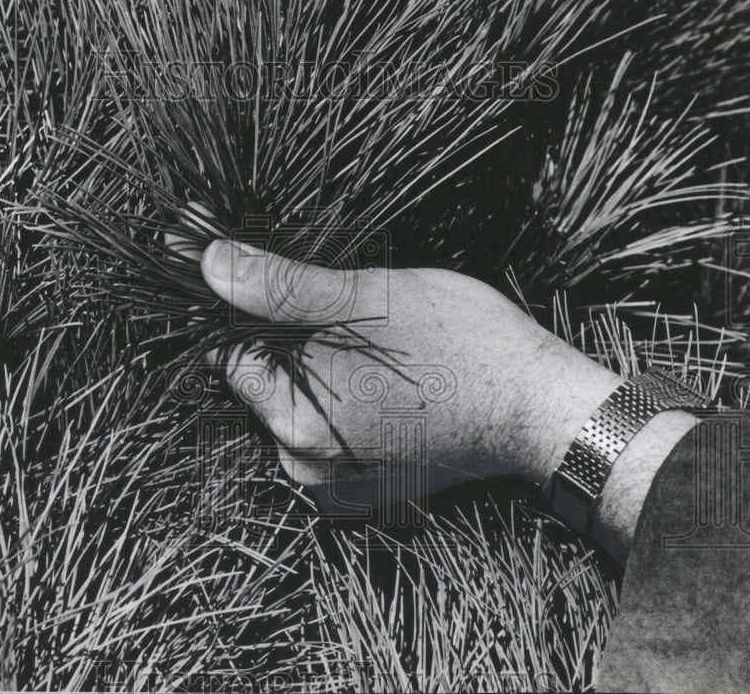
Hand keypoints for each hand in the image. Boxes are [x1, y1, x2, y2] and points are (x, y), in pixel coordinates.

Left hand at [169, 218, 622, 505]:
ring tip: (366, 343)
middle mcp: (304, 464)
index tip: (269, 283)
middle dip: (284, 340)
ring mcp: (336, 481)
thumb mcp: (369, 297)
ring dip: (315, 368)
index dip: (242, 310)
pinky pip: (327, 431)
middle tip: (337, 309)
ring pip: (296, 405)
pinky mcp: (366, 486)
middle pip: (261, 384)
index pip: (230, 357)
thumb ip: (282, 285)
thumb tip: (210, 263)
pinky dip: (340, 398)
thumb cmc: (463, 346)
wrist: (540, 408)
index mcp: (294, 421)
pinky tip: (377, 377)